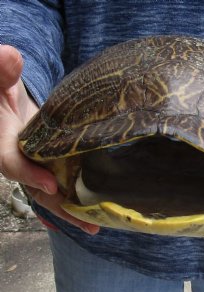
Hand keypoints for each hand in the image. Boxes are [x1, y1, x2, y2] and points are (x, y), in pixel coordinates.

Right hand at [0, 45, 98, 234]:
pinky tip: (86, 216)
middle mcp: (18, 160)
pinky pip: (55, 188)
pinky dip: (68, 203)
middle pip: (36, 188)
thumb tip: (10, 55)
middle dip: (60, 206)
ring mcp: (32, 166)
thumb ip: (0, 71)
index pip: (11, 163)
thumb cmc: (0, 89)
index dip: (29, 175)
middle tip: (87, 222)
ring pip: (49, 194)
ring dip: (71, 211)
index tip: (51, 185)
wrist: (4, 100)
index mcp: (3, 143)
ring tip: (95, 225)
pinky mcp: (45, 166)